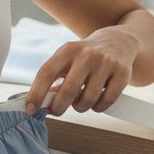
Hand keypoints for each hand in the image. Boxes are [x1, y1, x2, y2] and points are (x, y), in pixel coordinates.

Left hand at [26, 27, 140, 115]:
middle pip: (68, 90)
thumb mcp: (68, 59)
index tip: (30, 108)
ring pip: (88, 100)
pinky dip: (98, 107)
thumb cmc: (86, 56)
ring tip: (80, 101)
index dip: (36, 93)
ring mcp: (106, 63)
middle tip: (57, 111)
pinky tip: (96, 100)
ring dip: (80, 108)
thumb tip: (40, 102)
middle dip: (59, 107)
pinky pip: (106, 102)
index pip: (47, 72)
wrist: (118, 42)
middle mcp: (87, 55)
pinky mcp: (122, 73)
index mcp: (68, 49)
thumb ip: (54, 78)